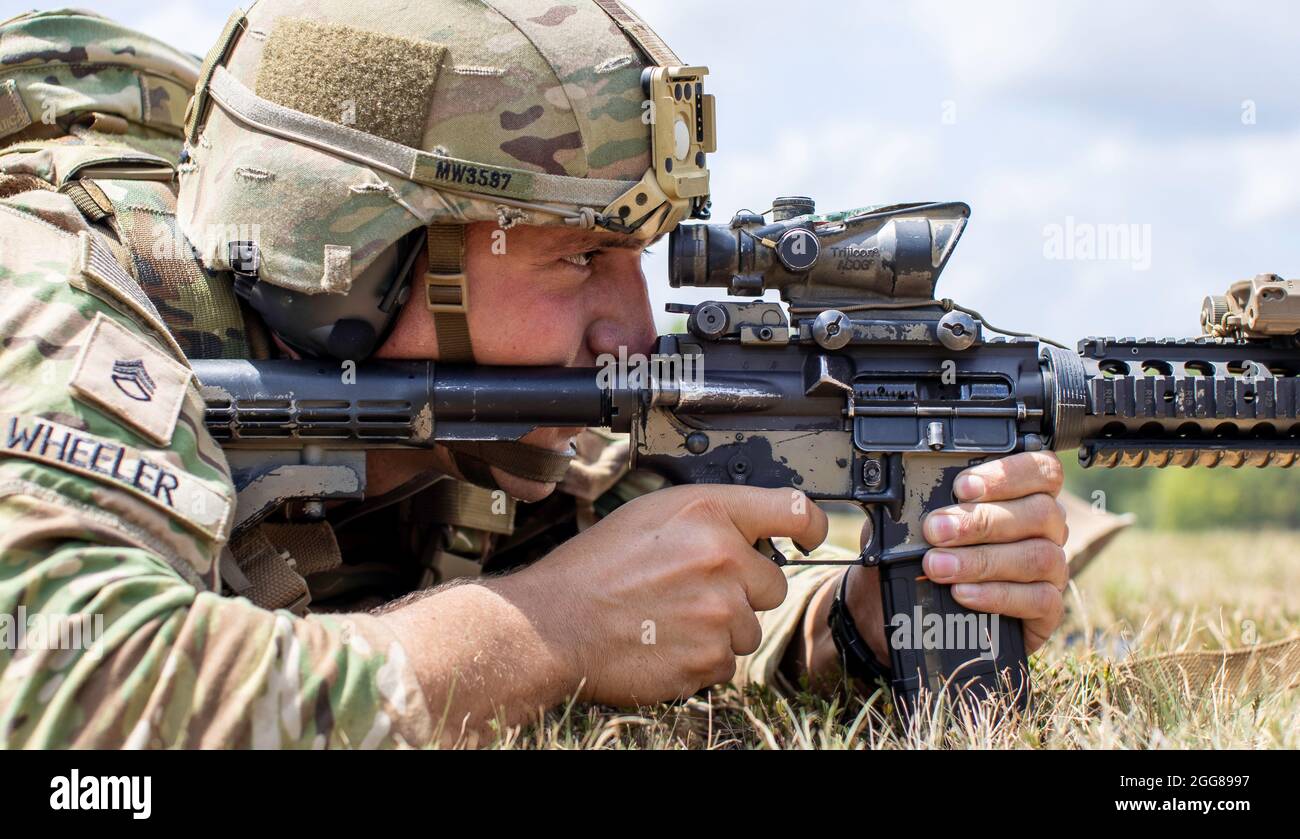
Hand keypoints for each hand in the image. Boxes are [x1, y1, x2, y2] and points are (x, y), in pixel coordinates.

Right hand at [499, 484, 827, 704]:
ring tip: (669, 618)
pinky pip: (728, 663)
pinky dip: (703, 660)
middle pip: (772, 583)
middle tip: (691, 591)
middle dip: (741, 590)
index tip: (811, 534)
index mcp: (707, 514)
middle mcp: (721, 558)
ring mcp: (719, 613)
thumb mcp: (650, 516)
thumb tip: (750, 533)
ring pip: (750, 628)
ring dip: (720, 629)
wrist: (553, 625)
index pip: (792, 509)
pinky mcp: (710, 659)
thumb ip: (708, 518)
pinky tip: (665, 643)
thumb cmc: (594, 568)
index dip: (811, 525)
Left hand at [844, 451, 1069, 663]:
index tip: (962, 486)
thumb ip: (935, 505)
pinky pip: (1039, 599)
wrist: (935, 607)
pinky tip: (963, 593)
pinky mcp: (1049, 607)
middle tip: (936, 531)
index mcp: (1028, 494)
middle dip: (981, 521)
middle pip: (1040, 513)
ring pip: (1038, 556)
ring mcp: (1053, 567)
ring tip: (938, 566)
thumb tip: (914, 500)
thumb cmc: (934, 550)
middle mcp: (1047, 528)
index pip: (1042, 470)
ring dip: (982, 561)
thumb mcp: (930, 521)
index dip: (1008, 474)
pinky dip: (997, 595)